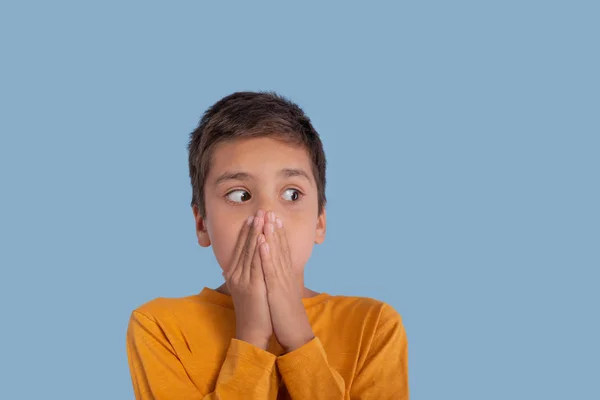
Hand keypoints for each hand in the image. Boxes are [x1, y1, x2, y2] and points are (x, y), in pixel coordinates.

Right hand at [223, 209, 272, 349]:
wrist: (253, 331)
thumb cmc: (255, 310)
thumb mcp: (247, 289)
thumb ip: (244, 275)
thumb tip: (240, 264)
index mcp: (234, 274)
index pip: (240, 247)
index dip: (248, 231)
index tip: (254, 217)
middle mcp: (236, 274)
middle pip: (245, 245)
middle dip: (253, 227)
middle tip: (260, 210)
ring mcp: (243, 280)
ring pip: (250, 251)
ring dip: (257, 232)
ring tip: (263, 217)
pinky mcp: (252, 286)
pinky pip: (257, 264)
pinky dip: (260, 249)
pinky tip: (264, 237)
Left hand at [258, 211, 314, 352]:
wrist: (295, 333)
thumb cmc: (287, 315)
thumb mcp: (282, 294)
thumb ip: (278, 282)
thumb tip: (272, 274)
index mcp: (286, 275)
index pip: (282, 250)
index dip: (278, 233)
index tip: (273, 218)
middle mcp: (286, 274)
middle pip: (280, 247)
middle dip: (274, 228)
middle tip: (270, 210)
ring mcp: (282, 281)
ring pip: (276, 253)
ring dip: (271, 234)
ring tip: (266, 218)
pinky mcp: (277, 289)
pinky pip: (270, 269)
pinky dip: (267, 254)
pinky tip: (262, 241)